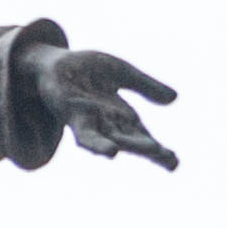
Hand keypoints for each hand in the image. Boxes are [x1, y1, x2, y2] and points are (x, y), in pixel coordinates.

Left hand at [27, 41, 178, 170]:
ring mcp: (88, 121)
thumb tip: (174, 99)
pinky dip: (99, 144)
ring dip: (131, 146)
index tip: (174, 163)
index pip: (143, 135)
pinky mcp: (71, 116)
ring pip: (112, 139)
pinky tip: (112, 151)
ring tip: (152, 152)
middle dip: (150, 150)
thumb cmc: (86, 70)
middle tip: (172, 162)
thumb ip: (146, 86)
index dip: (157, 149)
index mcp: (121, 115)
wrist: (52, 64)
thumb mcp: (123, 73)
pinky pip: (86, 134)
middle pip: (132, 140)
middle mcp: (106, 122)